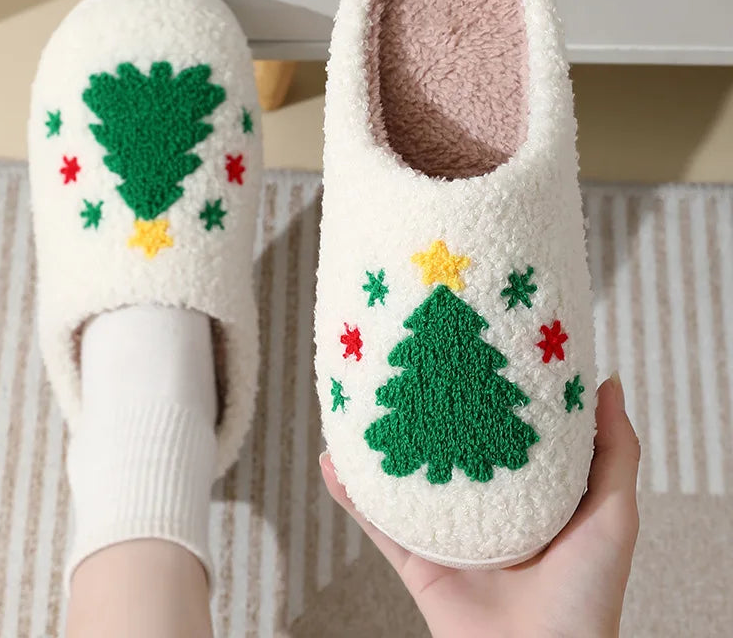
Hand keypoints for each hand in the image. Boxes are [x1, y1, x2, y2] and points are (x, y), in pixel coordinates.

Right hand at [320, 376, 639, 637]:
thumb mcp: (612, 514)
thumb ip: (614, 451)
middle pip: (444, 451)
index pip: (500, 431)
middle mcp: (483, 509)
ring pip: (403, 481)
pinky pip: (377, 524)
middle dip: (423, 413)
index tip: (466, 351)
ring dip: (377, 447)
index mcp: (527, 494)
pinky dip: (352, 496)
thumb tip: (605, 381)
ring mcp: (447, 535)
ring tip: (354, 406)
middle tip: (402, 366)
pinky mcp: (418, 564)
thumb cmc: (589, 595)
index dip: (483, 393)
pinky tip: (332, 462)